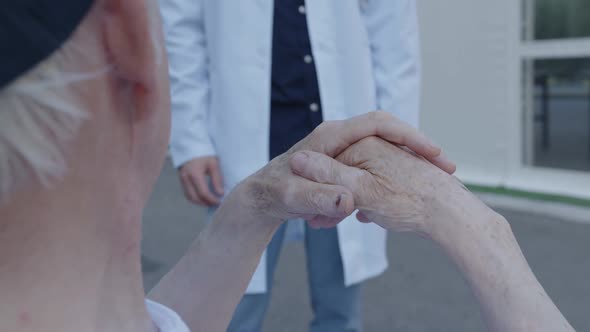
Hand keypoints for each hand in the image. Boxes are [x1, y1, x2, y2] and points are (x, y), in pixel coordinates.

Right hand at [178, 156, 223, 205]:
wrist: (191, 144)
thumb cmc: (204, 152)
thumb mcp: (213, 164)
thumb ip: (217, 179)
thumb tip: (220, 194)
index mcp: (195, 174)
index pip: (203, 193)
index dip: (212, 200)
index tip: (220, 202)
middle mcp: (186, 178)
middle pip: (195, 198)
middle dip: (205, 203)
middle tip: (215, 204)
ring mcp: (182, 179)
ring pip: (189, 197)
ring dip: (199, 202)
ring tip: (210, 202)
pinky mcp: (181, 179)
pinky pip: (187, 193)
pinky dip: (195, 197)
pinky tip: (203, 197)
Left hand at [241, 112, 455, 228]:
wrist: (259, 200)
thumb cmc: (276, 195)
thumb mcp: (297, 199)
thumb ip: (322, 199)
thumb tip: (344, 201)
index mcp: (332, 136)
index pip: (381, 123)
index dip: (411, 137)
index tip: (437, 155)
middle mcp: (338, 139)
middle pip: (388, 138)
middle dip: (415, 155)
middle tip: (445, 169)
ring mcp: (340, 153)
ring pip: (380, 158)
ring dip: (398, 177)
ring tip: (413, 196)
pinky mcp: (340, 169)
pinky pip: (369, 174)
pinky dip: (380, 190)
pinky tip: (379, 211)